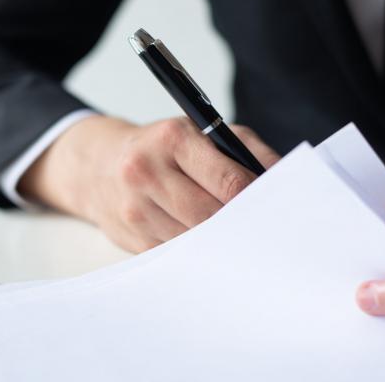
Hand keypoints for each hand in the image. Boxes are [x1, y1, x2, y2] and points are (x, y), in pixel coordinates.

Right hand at [19, 116, 278, 252]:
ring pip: (195, 240)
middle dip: (240, 224)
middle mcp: (147, 171)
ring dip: (221, 242)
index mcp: (172, 139)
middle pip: (212, 216)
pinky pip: (178, 254)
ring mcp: (136, 208)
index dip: (256, 199)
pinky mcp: (132, 237)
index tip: (272, 207)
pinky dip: (198, 252)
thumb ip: (247, 150)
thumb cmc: (163, 147)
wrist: (99, 165)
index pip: (228, 181)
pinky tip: (209, 245)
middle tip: (262, 229)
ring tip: (238, 237)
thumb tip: (284, 180)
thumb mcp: (204, 131)